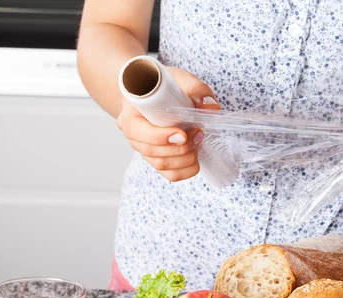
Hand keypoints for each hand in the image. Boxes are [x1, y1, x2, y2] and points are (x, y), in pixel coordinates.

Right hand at [116, 66, 220, 181]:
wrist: (157, 95)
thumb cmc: (164, 87)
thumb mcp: (179, 78)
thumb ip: (196, 89)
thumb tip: (212, 108)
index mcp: (130, 115)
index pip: (137, 132)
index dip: (160, 137)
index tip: (182, 134)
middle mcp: (134, 136)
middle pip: (152, 152)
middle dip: (181, 147)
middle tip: (198, 132)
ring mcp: (145, 151)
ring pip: (163, 165)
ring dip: (186, 157)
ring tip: (198, 140)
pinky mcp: (159, 161)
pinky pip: (171, 175)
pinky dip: (188, 169)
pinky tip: (196, 154)